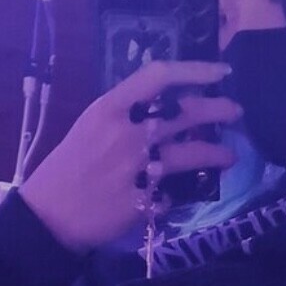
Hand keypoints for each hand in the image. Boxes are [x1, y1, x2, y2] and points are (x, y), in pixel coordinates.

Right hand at [17, 60, 241, 253]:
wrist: (50, 215)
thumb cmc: (68, 165)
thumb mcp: (92, 125)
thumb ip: (126, 112)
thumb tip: (166, 104)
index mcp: (109, 109)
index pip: (159, 76)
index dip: (196, 70)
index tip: (222, 71)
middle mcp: (127, 134)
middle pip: (186, 112)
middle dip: (218, 109)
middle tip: (235, 111)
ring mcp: (138, 168)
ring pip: (193, 153)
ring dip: (217, 153)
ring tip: (229, 155)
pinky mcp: (145, 200)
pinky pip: (174, 192)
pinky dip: (177, 190)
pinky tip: (180, 191)